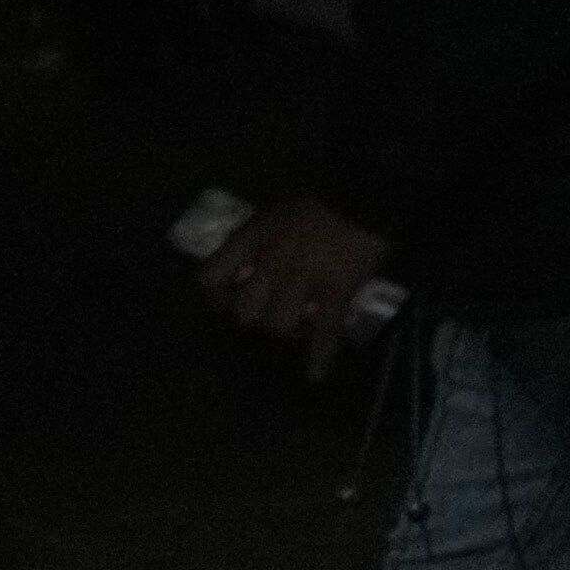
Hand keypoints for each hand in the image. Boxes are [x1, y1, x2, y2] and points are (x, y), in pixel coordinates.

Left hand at [216, 198, 389, 357]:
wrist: (359, 194)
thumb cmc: (318, 197)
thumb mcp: (274, 210)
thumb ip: (259, 239)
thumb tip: (252, 268)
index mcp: (250, 241)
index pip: (210, 279)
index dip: (214, 294)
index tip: (223, 297)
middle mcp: (267, 265)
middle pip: (244, 312)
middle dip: (253, 316)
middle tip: (267, 312)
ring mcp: (300, 283)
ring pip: (279, 326)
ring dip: (285, 329)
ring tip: (297, 324)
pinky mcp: (332, 295)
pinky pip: (322, 332)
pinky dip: (319, 356)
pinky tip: (314, 375)